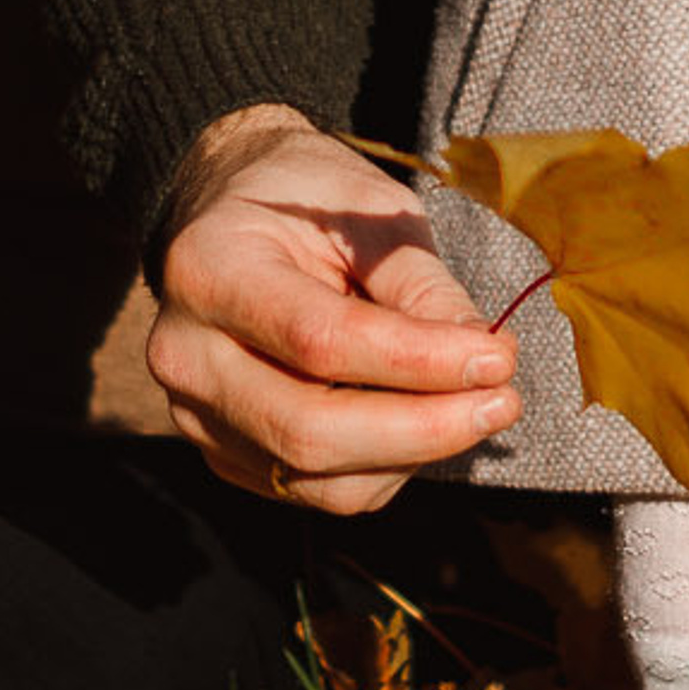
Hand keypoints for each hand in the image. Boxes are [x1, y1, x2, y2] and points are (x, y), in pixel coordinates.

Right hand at [146, 108, 522, 514]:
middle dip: (423, 428)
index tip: (497, 357)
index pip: (318, 340)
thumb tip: (484, 360)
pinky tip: (423, 420)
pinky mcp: (222, 453)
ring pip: (315, 478)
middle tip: (503, 400)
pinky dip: (384, 468)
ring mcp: (196, 415)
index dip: (417, 360)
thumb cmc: (307, 198)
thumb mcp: (368, 209)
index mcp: (208, 269)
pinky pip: (314, 491)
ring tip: (474, 407)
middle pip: (309, 429)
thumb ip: (420, 284)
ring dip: (412, 456)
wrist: (234, 211)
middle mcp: (186, 354)